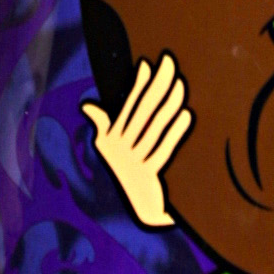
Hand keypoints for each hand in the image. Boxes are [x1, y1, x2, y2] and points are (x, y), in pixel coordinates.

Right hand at [81, 54, 191, 227]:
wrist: (140, 210)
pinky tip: (186, 115)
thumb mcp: (108, 150)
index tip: (148, 63)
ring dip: (168, 104)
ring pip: (154, 127)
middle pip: (143, 110)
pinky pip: (163, 148)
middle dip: (157, 84)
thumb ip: (101, 125)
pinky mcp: (147, 175)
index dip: (138, 84)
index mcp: (111, 139)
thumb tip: (86, 106)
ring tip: (181, 85)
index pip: (128, 105)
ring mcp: (133, 162)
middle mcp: (120, 149)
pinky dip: (175, 131)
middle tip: (170, 62)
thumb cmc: (127, 173)